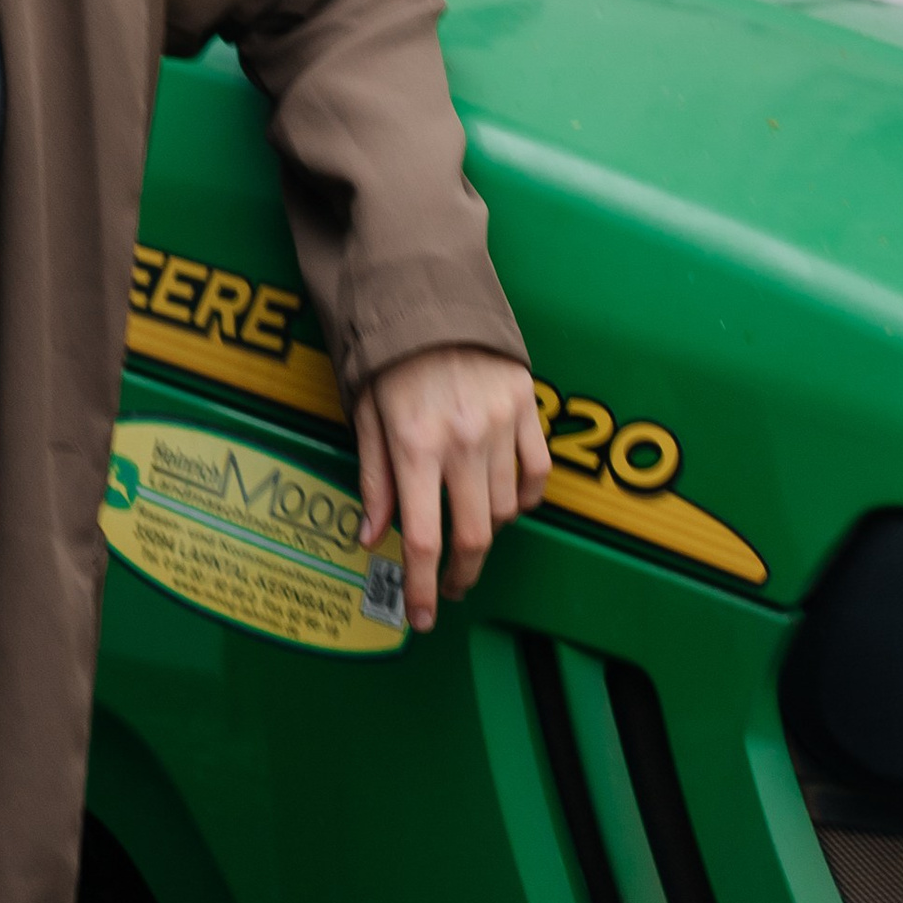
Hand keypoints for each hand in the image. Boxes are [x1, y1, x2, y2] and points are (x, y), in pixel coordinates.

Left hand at [355, 346, 548, 633]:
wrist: (431, 288)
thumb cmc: (388, 349)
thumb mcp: (365, 412)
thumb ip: (373, 478)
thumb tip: (372, 536)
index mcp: (415, 445)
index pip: (424, 539)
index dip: (425, 588)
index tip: (424, 615)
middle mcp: (462, 441)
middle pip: (474, 536)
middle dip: (461, 575)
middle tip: (449, 589)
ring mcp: (502, 424)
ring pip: (506, 509)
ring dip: (487, 535)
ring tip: (467, 535)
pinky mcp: (528, 407)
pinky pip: (537, 472)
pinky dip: (525, 498)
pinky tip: (506, 503)